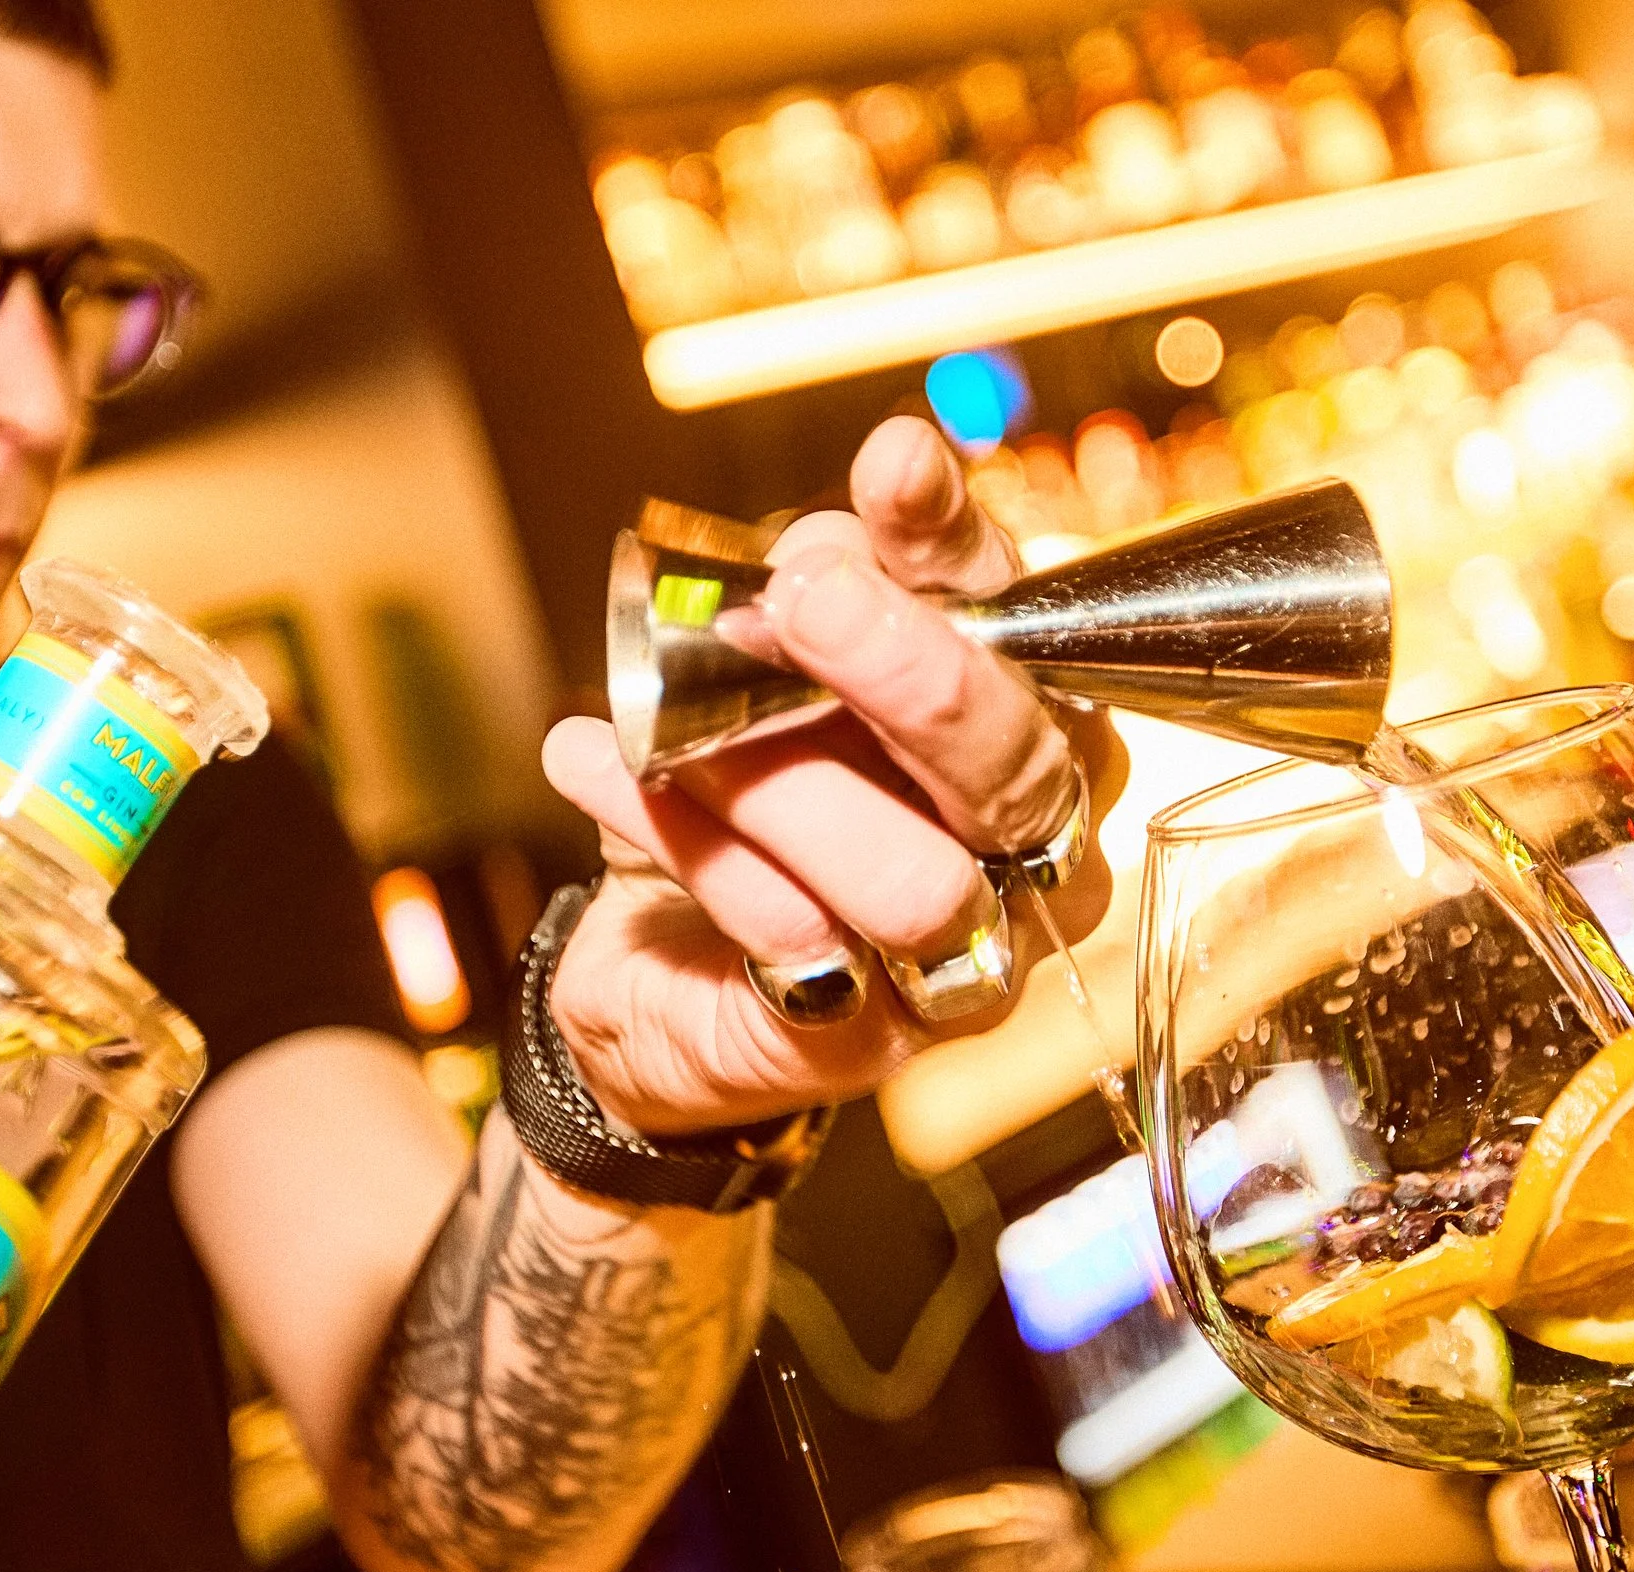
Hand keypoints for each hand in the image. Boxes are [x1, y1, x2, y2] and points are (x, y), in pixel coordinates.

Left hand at [543, 417, 1124, 1136]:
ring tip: (656, 728)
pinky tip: (598, 772)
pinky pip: (797, 944)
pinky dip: (694, 852)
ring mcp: (969, 956)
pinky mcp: (871, 1038)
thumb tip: (857, 519)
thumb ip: (826, 584)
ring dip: (776, 783)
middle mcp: (1035, 845)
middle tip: (802, 601)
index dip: (960, 543)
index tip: (891, 471)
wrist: (658, 966)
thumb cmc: (744, 791)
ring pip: (915, 878)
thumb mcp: (771, 662)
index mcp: (1032, 718)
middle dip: (909, 672)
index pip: (1023, 617)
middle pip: (1016, 764)